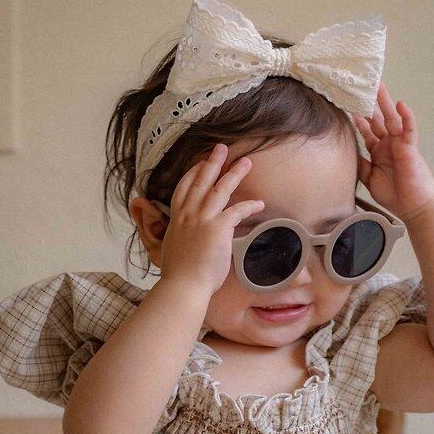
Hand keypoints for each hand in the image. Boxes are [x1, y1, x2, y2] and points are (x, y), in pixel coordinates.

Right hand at [159, 143, 264, 294]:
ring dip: (234, 174)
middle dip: (212, 163)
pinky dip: (249, 205)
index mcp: (176, 219)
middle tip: (221, 148)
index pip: (183, 189)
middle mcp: (188, 215)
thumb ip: (182, 240)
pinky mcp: (218, 227)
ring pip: (220, 189)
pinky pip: (237, 210)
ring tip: (246, 162)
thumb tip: (188, 243)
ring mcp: (203, 219)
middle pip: (201, 181)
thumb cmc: (179, 275)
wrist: (183, 285)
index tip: (199, 163)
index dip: (192, 174)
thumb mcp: (173, 250)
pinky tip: (259, 203)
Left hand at [351, 81, 433, 223]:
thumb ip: (361, 164)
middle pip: (378, 119)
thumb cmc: (393, 194)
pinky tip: (401, 104)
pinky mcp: (410, 147)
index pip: (366, 130)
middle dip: (371, 103)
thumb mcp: (370, 178)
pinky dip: (407, 116)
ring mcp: (399, 144)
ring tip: (379, 85)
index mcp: (378, 151)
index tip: (346, 105)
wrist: (412, 207)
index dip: (357, 119)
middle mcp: (388, 144)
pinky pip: (409, 128)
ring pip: (392, 118)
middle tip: (363, 86)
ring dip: (385, 102)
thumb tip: (348, 152)